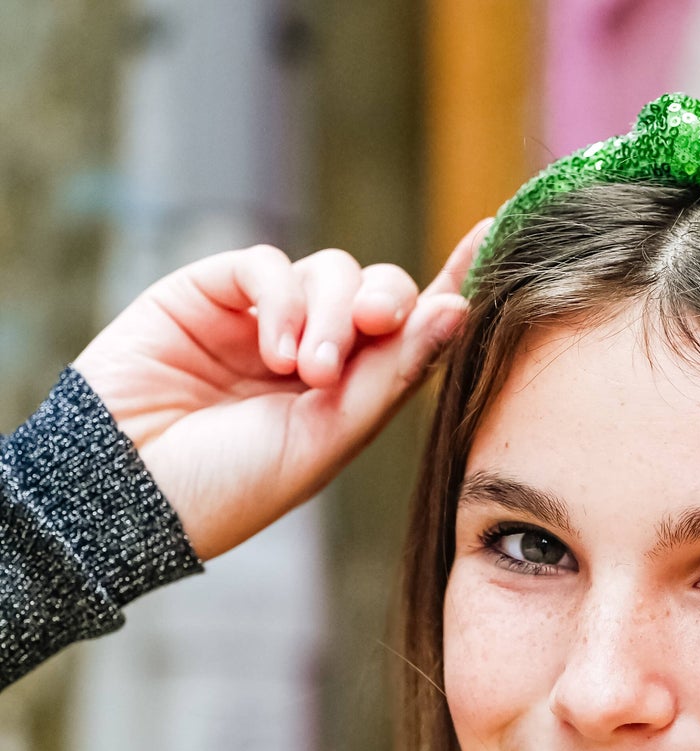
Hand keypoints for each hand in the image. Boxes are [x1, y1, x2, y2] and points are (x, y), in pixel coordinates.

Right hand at [72, 221, 488, 560]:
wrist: (132, 491)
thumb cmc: (233, 486)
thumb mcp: (328, 440)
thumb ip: (391, 376)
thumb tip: (457, 309)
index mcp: (352, 396)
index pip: (414, 331)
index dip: (453, 284)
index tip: (492, 234)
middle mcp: (315, 353)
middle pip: (378, 292)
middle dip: (384, 305)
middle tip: (371, 330)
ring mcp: (264, 320)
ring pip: (328, 271)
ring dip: (327, 313)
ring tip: (303, 370)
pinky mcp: (211, 293)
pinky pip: (266, 264)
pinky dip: (280, 299)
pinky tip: (273, 350)